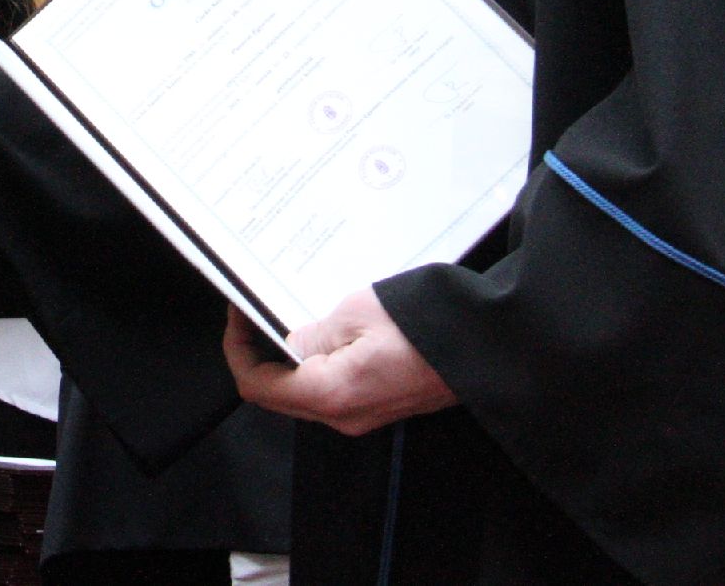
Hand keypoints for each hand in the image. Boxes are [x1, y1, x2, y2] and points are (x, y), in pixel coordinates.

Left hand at [224, 292, 456, 435]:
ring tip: (286, 311)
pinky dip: (313, 360)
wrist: (486, 348)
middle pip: (277, 391)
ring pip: (302, 390)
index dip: (238, 349)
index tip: (238, 314)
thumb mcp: (357, 313)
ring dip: (286, 355)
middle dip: (258, 351)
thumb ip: (312, 331)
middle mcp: (344, 414)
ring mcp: (363, 413)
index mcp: (331, 393)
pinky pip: (330, 386)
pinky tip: (320, 326)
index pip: (258, 386)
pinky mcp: (379, 402)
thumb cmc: (427, 327)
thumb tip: (285, 340)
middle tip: (255, 309)